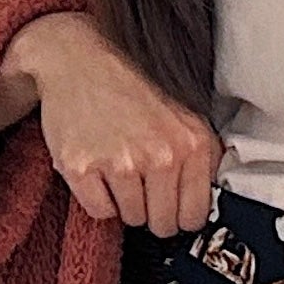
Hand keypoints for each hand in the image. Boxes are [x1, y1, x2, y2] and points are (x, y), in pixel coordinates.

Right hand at [0, 10, 223, 233]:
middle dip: (151, 211)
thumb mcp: (183, 115)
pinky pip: (99, 211)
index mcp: (192, 143)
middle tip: (138, 181)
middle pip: (162, 224)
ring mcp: (121, 162)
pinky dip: (96, 198)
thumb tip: (205, 205)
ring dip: (123, 201)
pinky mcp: (83, 168)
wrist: (78, 59)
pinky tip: (97, 167)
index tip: (169, 204)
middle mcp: (161, 155)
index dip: (180, 214)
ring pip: (130, 218)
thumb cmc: (131, 88)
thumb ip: (202, 158)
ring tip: (116, 165)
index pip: (195, 216)